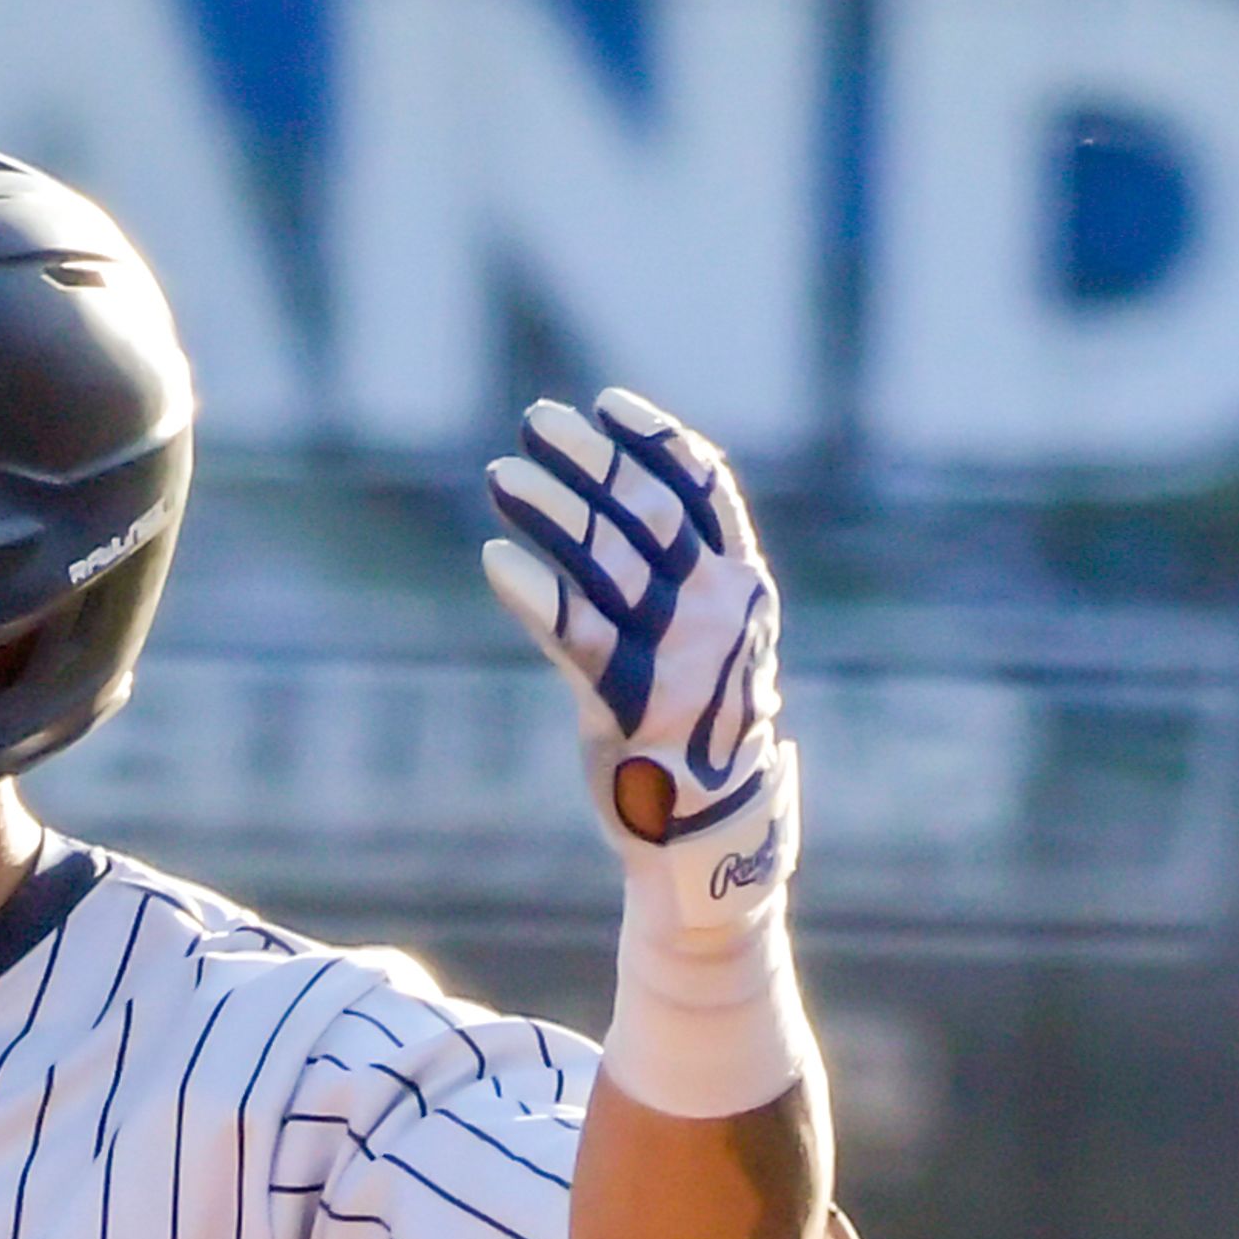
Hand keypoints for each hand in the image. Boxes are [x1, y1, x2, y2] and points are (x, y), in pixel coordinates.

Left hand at [481, 389, 795, 941]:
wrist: (712, 836)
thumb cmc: (699, 735)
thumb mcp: (711, 648)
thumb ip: (683, 585)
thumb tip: (624, 518)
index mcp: (744, 590)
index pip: (705, 491)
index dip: (655, 439)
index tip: (607, 402)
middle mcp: (718, 613)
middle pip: (649, 512)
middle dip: (591, 460)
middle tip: (538, 420)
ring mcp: (677, 658)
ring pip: (608, 564)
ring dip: (552, 511)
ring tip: (502, 475)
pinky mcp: (629, 706)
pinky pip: (576, 636)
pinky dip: (534, 594)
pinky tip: (494, 559)